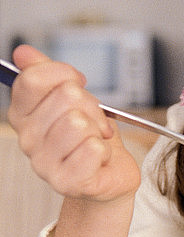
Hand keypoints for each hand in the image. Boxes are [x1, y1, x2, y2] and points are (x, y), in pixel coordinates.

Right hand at [8, 45, 140, 201]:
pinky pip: (93, 149)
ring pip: (79, 123)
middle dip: (90, 104)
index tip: (78, 84)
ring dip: (97, 128)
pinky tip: (98, 158)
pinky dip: (104, 150)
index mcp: (22, 115)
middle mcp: (27, 139)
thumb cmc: (90, 135)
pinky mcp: (66, 182)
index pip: (33, 79)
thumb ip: (47, 74)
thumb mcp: (71, 98)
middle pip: (65, 96)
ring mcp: (44, 164)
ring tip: (95, 140)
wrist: (108, 173)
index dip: (64, 73)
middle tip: (93, 121)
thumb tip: (24, 54)